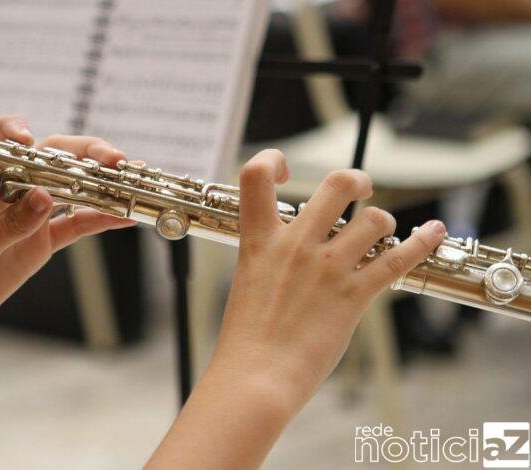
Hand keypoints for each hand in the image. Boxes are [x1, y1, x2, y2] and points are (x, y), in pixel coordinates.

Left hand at [0, 116, 135, 340]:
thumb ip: (10, 223)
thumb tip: (45, 197)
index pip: (0, 141)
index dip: (15, 132)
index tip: (30, 140)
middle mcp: (12, 192)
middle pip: (53, 159)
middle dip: (86, 154)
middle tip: (115, 162)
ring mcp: (30, 216)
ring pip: (72, 189)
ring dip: (101, 184)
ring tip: (131, 182)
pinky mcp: (41, 242)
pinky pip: (77, 225)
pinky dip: (100, 219)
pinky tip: (124, 216)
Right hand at [212, 149, 446, 415]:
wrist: (256, 375)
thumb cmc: (247, 336)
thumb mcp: (249, 280)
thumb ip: (270, 254)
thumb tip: (291, 241)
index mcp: (260, 240)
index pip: (255, 174)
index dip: (273, 159)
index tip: (286, 171)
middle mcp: (295, 245)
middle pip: (338, 184)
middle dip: (356, 179)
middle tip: (360, 188)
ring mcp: (327, 268)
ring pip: (374, 219)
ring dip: (382, 222)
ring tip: (378, 234)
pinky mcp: (353, 295)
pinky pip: (397, 258)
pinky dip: (422, 241)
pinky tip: (433, 231)